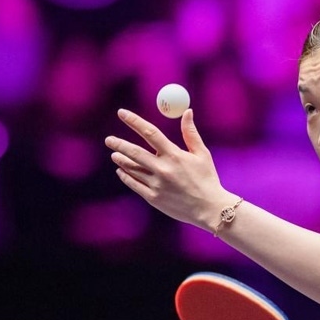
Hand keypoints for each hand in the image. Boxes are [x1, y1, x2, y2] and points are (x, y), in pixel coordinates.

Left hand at [104, 108, 234, 228]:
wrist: (209, 208)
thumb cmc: (207, 179)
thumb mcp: (202, 154)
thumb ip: (190, 133)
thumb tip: (187, 111)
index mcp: (174, 155)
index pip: (150, 132)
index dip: (134, 121)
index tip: (122, 113)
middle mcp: (163, 169)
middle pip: (134, 152)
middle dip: (118, 144)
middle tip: (109, 140)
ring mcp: (156, 184)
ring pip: (131, 169)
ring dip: (121, 160)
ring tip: (115, 155)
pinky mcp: (153, 198)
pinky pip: (134, 184)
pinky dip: (126, 176)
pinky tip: (122, 171)